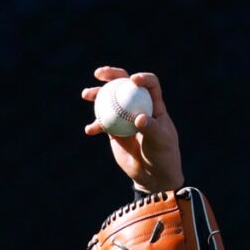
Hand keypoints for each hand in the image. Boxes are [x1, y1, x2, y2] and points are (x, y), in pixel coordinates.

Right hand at [81, 66, 183, 191]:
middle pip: (124, 85)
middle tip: (99, 74)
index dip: (142, 78)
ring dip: (96, 95)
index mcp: (154, 105)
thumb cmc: (163, 156)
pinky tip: (90, 130)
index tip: (132, 80)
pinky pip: (102, 123)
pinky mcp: (114, 131)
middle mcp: (139, 107)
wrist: (153, 175)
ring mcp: (125, 118)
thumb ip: (151, 129)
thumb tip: (138, 118)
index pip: (150, 85)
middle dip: (112, 75)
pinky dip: (95, 125)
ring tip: (86, 94)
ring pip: (109, 101)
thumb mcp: (161, 141)